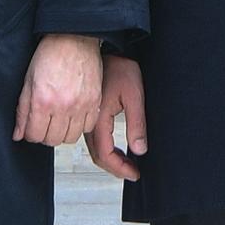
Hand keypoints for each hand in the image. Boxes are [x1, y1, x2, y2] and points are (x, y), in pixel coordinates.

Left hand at [16, 33, 105, 148]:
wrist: (73, 38)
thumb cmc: (50, 54)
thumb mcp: (28, 81)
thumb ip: (22, 111)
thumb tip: (18, 134)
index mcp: (42, 101)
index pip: (34, 135)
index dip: (30, 133)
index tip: (32, 127)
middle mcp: (63, 106)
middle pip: (52, 140)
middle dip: (45, 134)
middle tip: (45, 123)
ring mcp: (81, 105)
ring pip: (70, 138)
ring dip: (63, 132)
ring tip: (59, 120)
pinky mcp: (94, 101)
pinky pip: (88, 127)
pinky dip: (80, 126)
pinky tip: (74, 115)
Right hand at [86, 56, 150, 180]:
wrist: (102, 51)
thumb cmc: (120, 68)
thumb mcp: (134, 95)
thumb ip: (136, 124)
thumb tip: (139, 150)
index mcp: (98, 119)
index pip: (106, 154)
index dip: (120, 168)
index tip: (135, 174)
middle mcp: (88, 122)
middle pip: (97, 156)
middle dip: (115, 168)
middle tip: (133, 172)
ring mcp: (85, 119)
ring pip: (94, 149)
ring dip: (110, 160)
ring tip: (128, 164)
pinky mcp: (87, 114)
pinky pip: (92, 139)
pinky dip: (104, 149)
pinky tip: (117, 150)